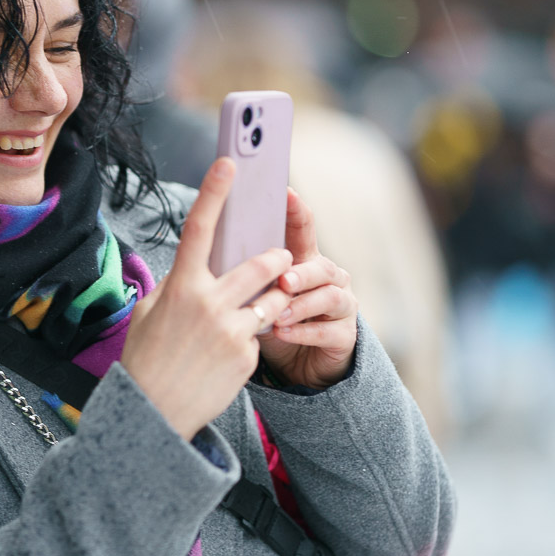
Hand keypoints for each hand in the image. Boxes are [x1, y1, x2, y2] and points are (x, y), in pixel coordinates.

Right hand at [121, 158, 293, 439]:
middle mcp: (208, 304)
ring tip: (265, 303)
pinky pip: (260, 333)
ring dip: (275, 295)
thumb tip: (197, 265)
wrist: (154, 414)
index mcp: (180, 288)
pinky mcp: (248, 356)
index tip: (228, 164)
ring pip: (273, 297)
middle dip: (276, 257)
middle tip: (280, 256)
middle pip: (260, 263)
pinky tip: (230, 353)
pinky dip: (252, 335)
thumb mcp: (150, 314)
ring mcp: (232, 331)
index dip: (214, 193)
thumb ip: (176, 285)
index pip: (198, 229)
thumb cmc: (146, 358)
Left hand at [257, 187, 358, 388]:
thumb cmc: (270, 318)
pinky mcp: (344, 335)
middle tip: (283, 279)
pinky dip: (304, 331)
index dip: (297, 211)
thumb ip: (244, 271)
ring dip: (302, 304)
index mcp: (304, 260)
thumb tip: (210, 244)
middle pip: (320, 265)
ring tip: (278, 312)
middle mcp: (328, 277)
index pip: (303, 229)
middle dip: (301, 271)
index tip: (286, 193)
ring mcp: (341, 305)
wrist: (297, 362)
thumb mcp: (255, 293)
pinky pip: (329, 330)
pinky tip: (282, 333)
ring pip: (329, 296)